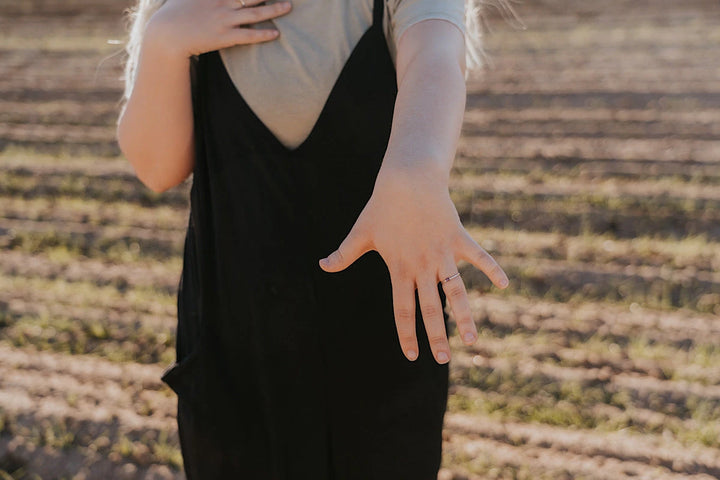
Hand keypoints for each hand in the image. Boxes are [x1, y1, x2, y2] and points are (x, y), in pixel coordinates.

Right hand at [145, 0, 291, 58]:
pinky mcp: (225, 37)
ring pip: (255, 13)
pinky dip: (263, 34)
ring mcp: (224, 20)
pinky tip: (275, 33)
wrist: (167, 35)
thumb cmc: (174, 12)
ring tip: (289, 6)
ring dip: (274, 10)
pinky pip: (248, 36)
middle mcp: (222, 2)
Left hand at [318, 166, 508, 363]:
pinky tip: (504, 284)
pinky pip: (478, 257)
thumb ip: (344, 254)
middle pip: (430, 308)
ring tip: (473, 340)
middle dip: (437, 336)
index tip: (412, 355)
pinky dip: (492, 269)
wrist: (406, 178)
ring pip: (456, 292)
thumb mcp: (360, 233)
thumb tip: (322, 266)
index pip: (403, 310)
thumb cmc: (382, 206)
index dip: (407, 334)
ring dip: (465, 316)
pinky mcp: (457, 238)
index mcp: (399, 268)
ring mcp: (441, 253)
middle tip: (443, 360)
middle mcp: (421, 265)